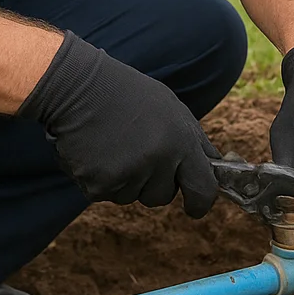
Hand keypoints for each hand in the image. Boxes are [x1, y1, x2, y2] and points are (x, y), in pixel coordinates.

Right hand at [18, 31, 219, 217]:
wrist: (77, 86)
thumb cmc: (127, 94)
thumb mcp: (171, 109)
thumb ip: (194, 143)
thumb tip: (215, 170)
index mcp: (180, 140)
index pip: (203, 188)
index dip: (200, 203)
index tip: (195, 208)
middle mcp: (157, 160)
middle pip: (161, 196)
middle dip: (152, 182)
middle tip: (135, 149)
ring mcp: (127, 174)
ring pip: (131, 197)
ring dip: (123, 179)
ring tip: (112, 144)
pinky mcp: (98, 184)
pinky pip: (105, 195)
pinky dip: (99, 178)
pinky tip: (94, 150)